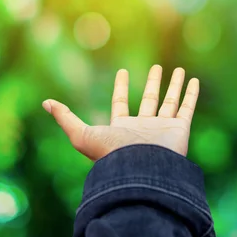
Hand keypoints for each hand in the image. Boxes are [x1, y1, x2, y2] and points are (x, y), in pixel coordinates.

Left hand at [42, 65, 199, 160]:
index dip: (120, 88)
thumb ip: (65, 118)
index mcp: (122, 128)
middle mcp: (143, 127)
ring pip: (170, 102)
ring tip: (179, 69)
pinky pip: (187, 108)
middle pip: (149, 100)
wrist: (141, 170)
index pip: (121, 104)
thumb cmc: (111, 155)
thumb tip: (44, 103)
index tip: (122, 72)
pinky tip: (192, 80)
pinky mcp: (179, 129)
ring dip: (174, 85)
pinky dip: (191, 94)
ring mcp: (162, 128)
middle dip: (152, 83)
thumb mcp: (81, 135)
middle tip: (156, 67)